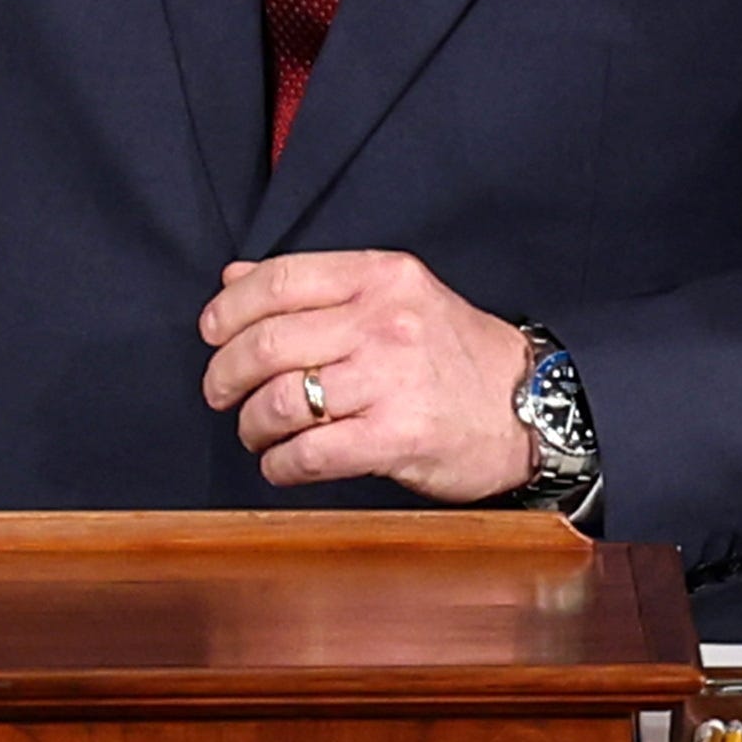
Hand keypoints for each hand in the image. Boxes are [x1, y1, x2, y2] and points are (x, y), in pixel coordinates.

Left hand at [202, 250, 541, 504]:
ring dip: (251, 425)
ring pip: (280, 401)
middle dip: (225, 373)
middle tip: (219, 392)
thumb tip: (234, 278)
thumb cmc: (454, 355)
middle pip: (268, 343)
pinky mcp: (397, 437)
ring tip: (256, 433)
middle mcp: (385, 322)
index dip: (229, 308)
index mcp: (381, 277)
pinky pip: (310, 453)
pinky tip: (281, 464)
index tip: (211, 332)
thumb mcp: (395, 297)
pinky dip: (280, 464)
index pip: (278, 280)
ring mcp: (391, 381)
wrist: (530, 407)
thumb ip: (317, 287)